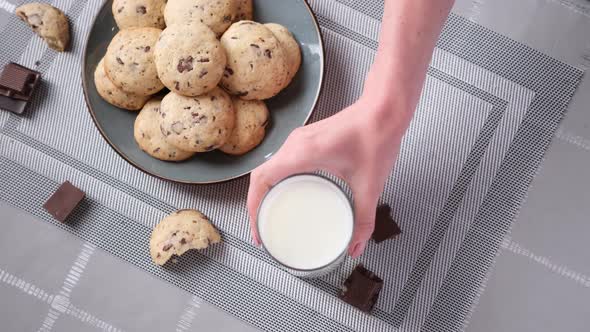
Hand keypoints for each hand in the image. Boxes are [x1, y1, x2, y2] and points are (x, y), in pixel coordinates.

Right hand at [247, 96, 408, 257]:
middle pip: (260, 175)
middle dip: (256, 204)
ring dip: (265, 190)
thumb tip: (356, 246)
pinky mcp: (307, 138)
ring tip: (271, 214)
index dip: (253, 206)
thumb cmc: (376, 137)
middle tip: (262, 229)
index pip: (262, 179)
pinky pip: (281, 161)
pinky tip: (287, 193)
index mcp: (303, 153)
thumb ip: (364, 220)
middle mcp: (295, 144)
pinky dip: (276, 179)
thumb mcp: (370, 185)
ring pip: (269, 167)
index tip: (257, 229)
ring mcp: (299, 139)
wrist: (384, 109)